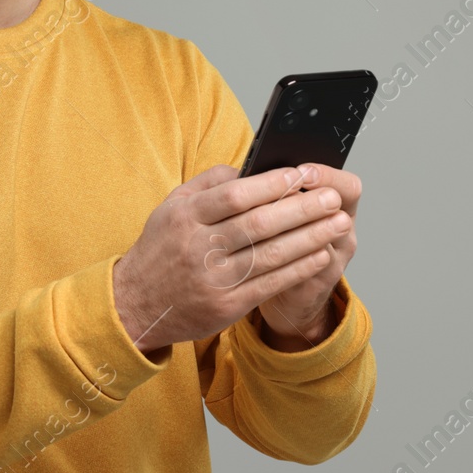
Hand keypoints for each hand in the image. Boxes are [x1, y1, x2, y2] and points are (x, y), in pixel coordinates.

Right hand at [112, 162, 355, 353]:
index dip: (272, 184)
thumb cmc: (161, 249)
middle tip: (332, 197)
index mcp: (184, 217)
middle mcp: (197, 247)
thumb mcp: (171, 207)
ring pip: (270, 254)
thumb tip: (250, 167)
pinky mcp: (225, 306)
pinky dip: (299, 268)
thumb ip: (208, 183)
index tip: (302, 175)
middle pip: (258, 224)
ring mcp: (212, 279)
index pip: (234, 196)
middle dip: (302, 208)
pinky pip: (270, 283)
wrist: (134, 305)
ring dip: (311, 237)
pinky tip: (321, 254)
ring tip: (338, 223)